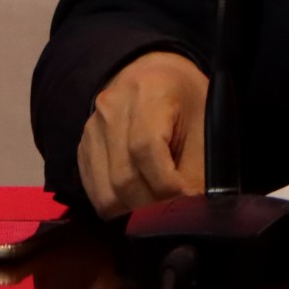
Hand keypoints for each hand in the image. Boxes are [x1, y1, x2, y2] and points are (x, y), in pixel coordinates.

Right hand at [78, 51, 207, 219]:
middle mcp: (111, 108)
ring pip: (105, 192)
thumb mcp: (205, 121)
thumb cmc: (186, 97)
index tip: (187, 199)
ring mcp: (91, 129)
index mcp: (148, 91)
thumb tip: (194, 212)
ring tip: (159, 212)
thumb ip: (199, 166)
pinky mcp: (83, 149)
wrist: (154, 74)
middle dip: (152, 206)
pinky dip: (118, 207)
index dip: (166, 184)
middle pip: (122, 177)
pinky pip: (95, 192)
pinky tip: (139, 205)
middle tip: (175, 214)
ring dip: (134, 212)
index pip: (146, 149)